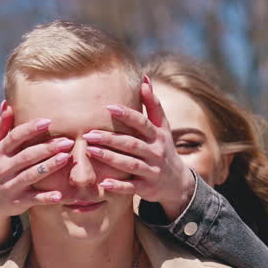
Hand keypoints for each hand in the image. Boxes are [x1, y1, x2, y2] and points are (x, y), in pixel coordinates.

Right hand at [0, 102, 73, 248]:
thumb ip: (0, 127)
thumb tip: (6, 104)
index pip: (14, 138)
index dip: (30, 129)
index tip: (48, 122)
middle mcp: (3, 168)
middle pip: (26, 156)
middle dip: (46, 148)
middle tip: (66, 141)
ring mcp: (11, 186)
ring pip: (31, 175)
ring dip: (49, 167)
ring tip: (66, 157)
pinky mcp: (18, 201)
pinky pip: (34, 199)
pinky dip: (45, 198)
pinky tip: (59, 195)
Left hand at [83, 76, 196, 219]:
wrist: (178, 182)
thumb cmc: (164, 148)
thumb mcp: (163, 127)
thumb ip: (153, 104)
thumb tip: (144, 79)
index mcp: (158, 135)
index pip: (142, 123)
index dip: (127, 115)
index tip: (108, 107)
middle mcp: (156, 152)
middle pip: (132, 144)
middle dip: (110, 139)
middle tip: (88, 134)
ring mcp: (152, 171)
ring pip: (130, 164)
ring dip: (110, 158)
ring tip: (91, 151)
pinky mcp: (147, 188)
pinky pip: (131, 187)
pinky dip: (118, 186)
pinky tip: (103, 183)